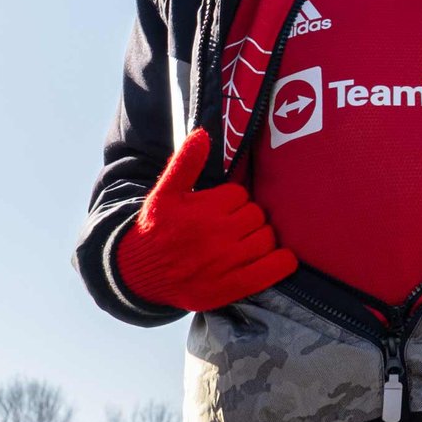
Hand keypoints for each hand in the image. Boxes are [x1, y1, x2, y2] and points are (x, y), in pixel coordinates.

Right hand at [115, 130, 296, 310]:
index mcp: (201, 210)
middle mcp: (215, 236)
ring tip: (244, 243)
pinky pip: (274, 269)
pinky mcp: (232, 287)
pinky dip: (281, 262)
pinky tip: (276, 258)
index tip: (221, 209)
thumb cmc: (156, 230)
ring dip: (261, 239)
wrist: (139, 275)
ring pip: (266, 238)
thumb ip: (184, 163)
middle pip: (256, 215)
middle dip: (247, 219)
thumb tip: (202, 133)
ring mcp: (225, 263)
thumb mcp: (164, 195)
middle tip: (231, 227)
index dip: (233, 200)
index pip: (240, 194)